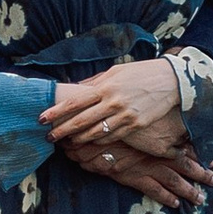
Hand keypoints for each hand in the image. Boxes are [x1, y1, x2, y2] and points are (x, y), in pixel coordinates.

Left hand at [45, 59, 203, 201]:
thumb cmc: (140, 73)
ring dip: (79, 139)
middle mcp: (113, 102)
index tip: (42, 118)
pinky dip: (98, 141)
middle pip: (81, 121)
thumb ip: (95, 82)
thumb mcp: (115, 71)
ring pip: (95, 133)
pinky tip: (89, 142)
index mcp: (105, 87)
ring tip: (67, 142)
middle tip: (49, 137)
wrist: (170, 80)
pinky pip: (112, 137)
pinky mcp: (135, 125)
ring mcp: (125, 116)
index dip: (56, 112)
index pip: (75, 102)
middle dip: (62, 130)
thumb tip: (75, 88)